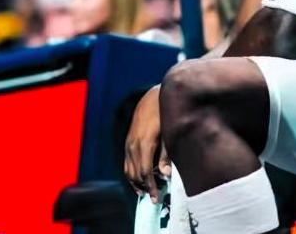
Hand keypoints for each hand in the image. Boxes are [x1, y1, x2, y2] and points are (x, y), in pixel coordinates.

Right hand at [124, 85, 169, 202]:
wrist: (152, 98)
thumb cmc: (164, 115)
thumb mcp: (168, 134)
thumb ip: (166, 156)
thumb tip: (166, 175)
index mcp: (144, 144)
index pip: (145, 172)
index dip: (150, 187)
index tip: (156, 198)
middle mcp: (133, 145)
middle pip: (135, 174)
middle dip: (144, 187)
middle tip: (154, 197)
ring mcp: (128, 143)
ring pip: (128, 170)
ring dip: (136, 183)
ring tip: (146, 191)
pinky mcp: (128, 141)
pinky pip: (126, 162)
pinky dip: (131, 173)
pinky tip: (139, 178)